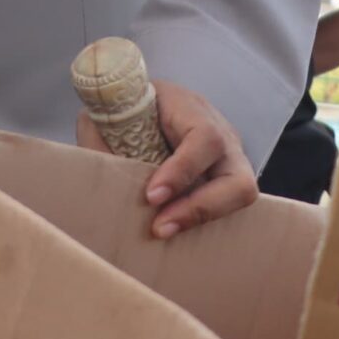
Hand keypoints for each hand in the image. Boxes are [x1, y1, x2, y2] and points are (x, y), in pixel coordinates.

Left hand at [77, 79, 257, 238]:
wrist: (137, 107)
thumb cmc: (125, 111)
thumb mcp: (107, 118)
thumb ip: (102, 142)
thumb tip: (99, 178)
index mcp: (191, 108)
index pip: (205, 138)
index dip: (183, 170)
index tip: (151, 195)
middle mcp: (222, 135)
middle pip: (238, 179)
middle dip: (199, 207)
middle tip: (160, 226)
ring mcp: (230, 161)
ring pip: (239, 197)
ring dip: (202, 218)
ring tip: (163, 230)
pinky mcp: (225, 183)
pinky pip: (227, 209)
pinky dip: (201, 222)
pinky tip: (171, 229)